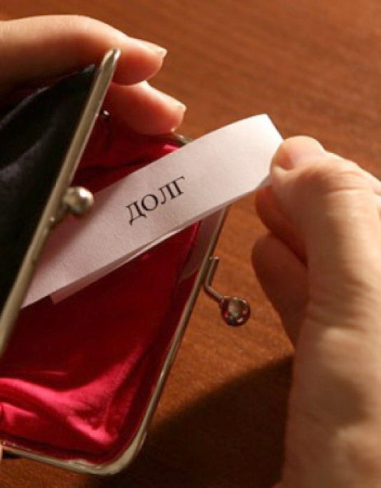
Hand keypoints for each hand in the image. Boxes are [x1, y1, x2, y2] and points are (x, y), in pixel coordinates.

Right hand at [253, 137, 380, 486]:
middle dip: (320, 206)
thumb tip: (301, 159)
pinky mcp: (357, 392)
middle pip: (374, 245)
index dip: (344, 180)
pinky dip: (296, 287)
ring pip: (348, 283)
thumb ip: (341, 221)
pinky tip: (269, 263)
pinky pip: (328, 320)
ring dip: (302, 242)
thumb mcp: (368, 304)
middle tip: (268, 177)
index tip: (288, 156)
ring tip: (260, 209)